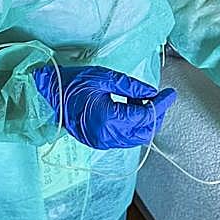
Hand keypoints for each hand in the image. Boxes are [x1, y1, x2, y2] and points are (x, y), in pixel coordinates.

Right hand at [33, 64, 176, 149]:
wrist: (48, 96)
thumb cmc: (73, 83)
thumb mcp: (104, 77)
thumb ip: (131, 87)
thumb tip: (152, 93)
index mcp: (108, 119)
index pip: (145, 116)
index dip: (161, 105)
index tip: (170, 94)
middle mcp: (107, 136)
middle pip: (145, 132)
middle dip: (155, 114)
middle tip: (157, 96)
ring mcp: (103, 142)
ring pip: (137, 137)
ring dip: (145, 120)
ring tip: (140, 99)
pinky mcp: (100, 142)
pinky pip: (125, 137)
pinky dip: (134, 125)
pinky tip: (130, 108)